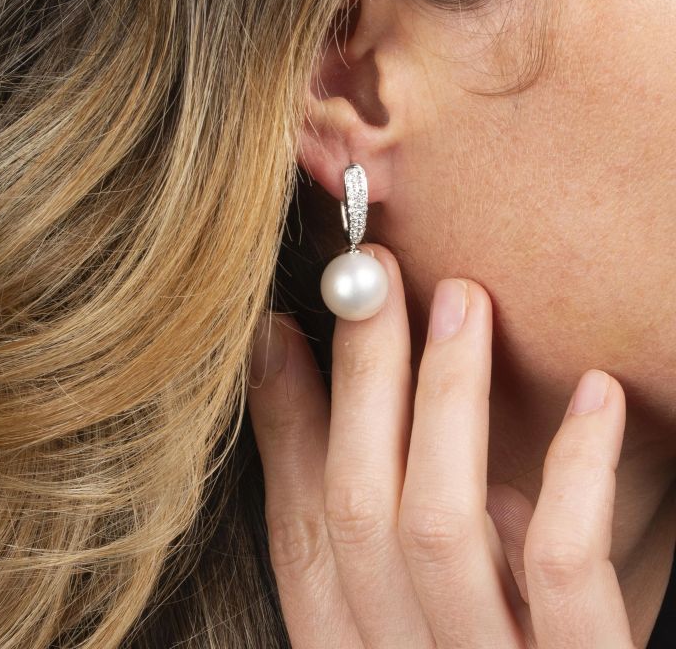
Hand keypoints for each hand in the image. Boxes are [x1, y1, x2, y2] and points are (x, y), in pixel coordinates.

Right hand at [246, 243, 631, 647]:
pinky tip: (596, 393)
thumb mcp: (411, 606)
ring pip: (436, 526)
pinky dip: (574, 471)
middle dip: (364, 372)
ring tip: (465, 300)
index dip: (286, 415)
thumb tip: (309, 386)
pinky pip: (562, 571)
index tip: (288, 320)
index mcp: (348, 648)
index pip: (299, 527)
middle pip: (357, 508)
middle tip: (377, 272)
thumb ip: (369, 521)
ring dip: (446, 394)